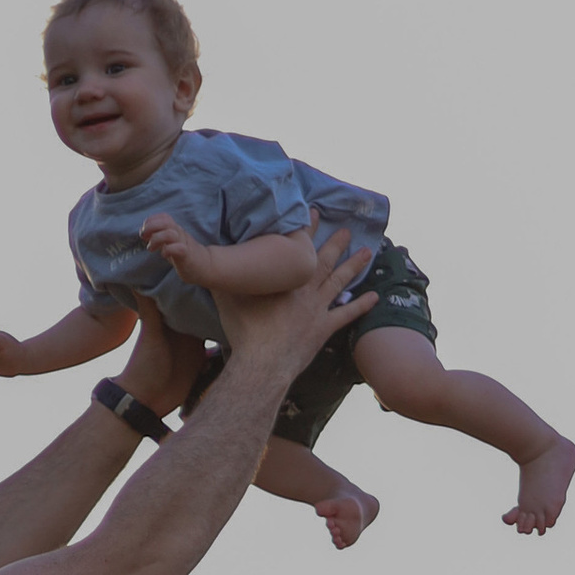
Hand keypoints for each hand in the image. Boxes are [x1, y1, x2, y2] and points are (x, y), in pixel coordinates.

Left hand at [141, 218, 209, 281]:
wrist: (205, 266)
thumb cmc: (185, 255)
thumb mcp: (170, 243)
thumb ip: (159, 237)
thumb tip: (143, 233)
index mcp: (175, 229)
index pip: (164, 216)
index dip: (151, 221)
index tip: (145, 233)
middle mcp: (180, 233)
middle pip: (165, 221)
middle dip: (150, 227)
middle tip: (144, 237)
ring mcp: (184, 243)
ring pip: (169, 233)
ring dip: (156, 240)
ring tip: (151, 249)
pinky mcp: (188, 255)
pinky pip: (178, 249)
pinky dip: (168, 251)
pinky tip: (165, 255)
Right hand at [212, 218, 375, 385]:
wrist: (262, 362)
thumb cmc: (244, 328)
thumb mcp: (225, 295)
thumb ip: (218, 273)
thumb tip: (200, 255)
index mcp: (284, 278)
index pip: (298, 247)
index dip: (306, 229)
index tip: (314, 212)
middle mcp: (304, 289)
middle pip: (324, 260)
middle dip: (335, 242)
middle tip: (346, 228)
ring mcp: (317, 310)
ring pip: (339, 282)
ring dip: (353, 266)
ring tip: (367, 251)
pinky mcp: (323, 330)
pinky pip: (346, 314)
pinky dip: (361, 305)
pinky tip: (374, 296)